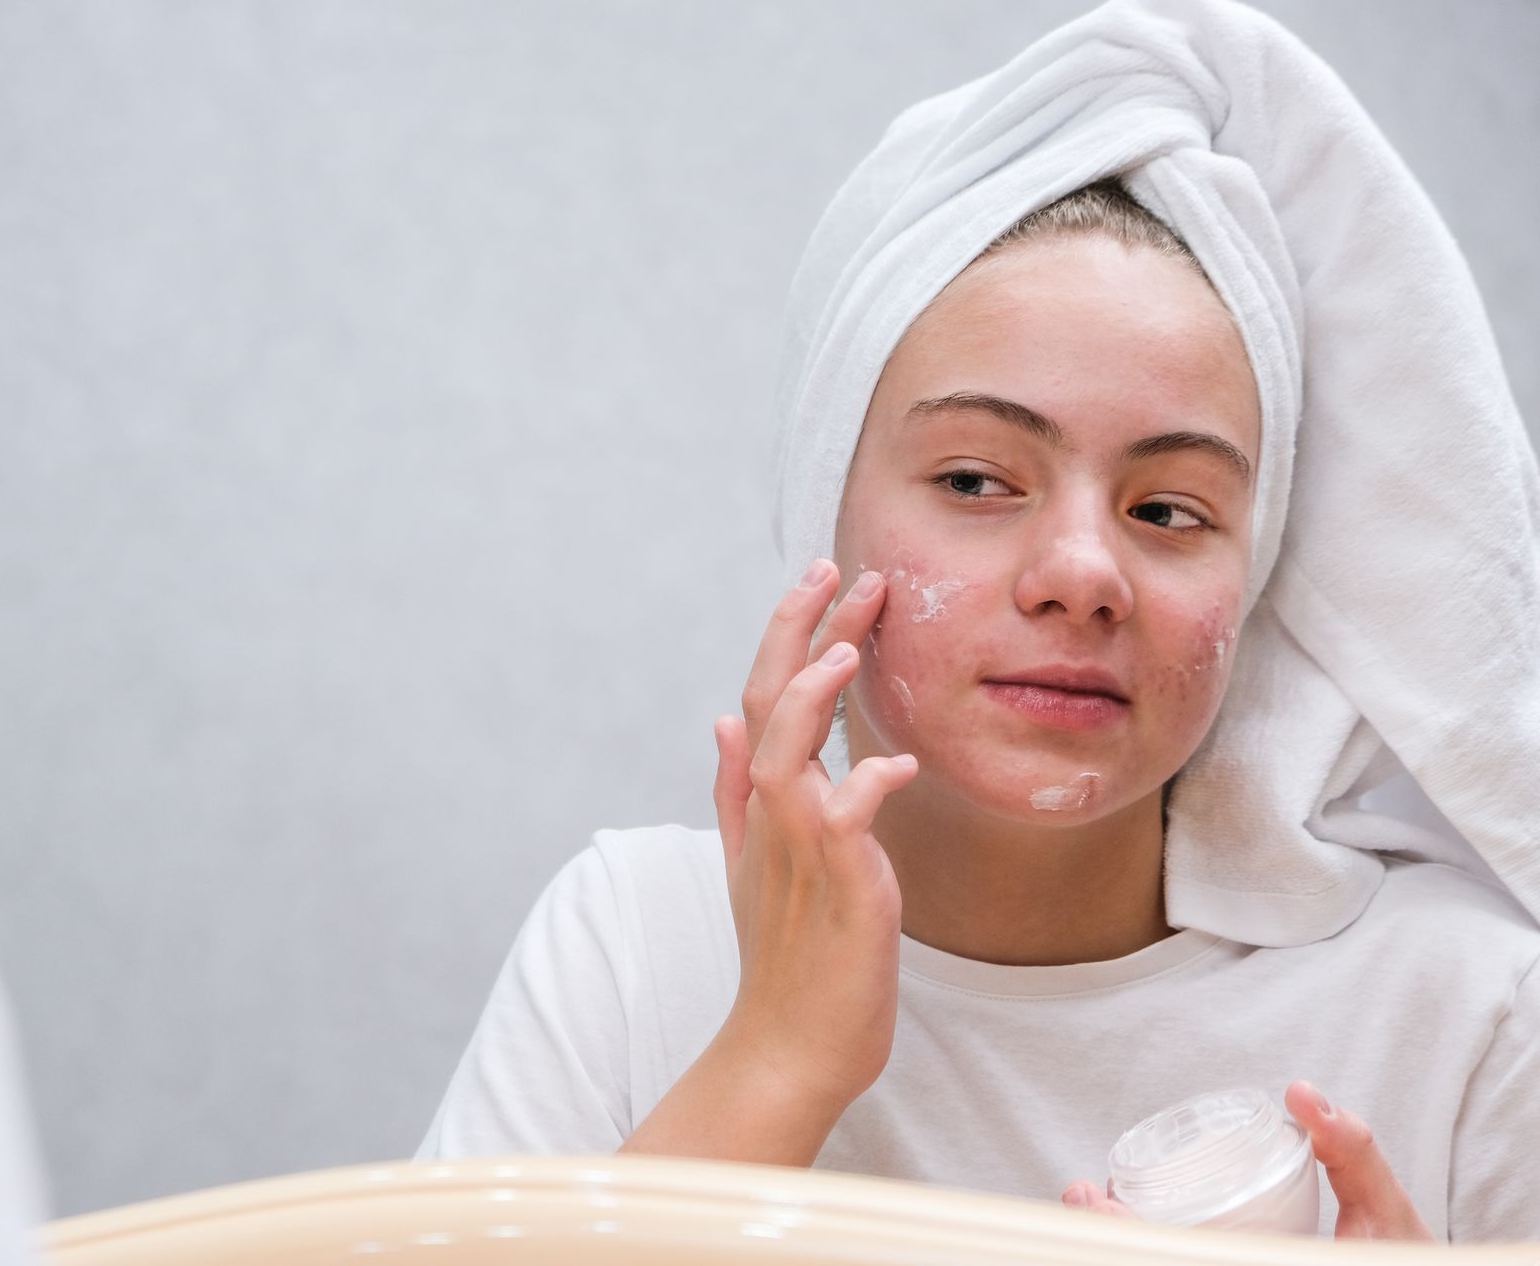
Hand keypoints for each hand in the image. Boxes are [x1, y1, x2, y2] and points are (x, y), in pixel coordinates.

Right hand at [710, 557, 916, 1118]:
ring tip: (847, 646)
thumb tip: (720, 720)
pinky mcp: (839, 889)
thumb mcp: (750, 866)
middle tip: (840, 571)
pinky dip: (866, 789)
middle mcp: (770, 819)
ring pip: (785, 755)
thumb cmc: (786, 960)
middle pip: (767, 706)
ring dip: (810, 698)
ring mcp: (798, 853)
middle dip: (800, 632)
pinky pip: (844, 824)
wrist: (788, 1047)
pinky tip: (899, 764)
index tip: (820, 578)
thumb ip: (734, 791)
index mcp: (758, 806)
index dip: (786, 633)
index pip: (759, 698)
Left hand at [1060, 1081, 1433, 1240]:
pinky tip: (1127, 1229)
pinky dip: (1147, 1251)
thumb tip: (1302, 1095)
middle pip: (1161, 1264)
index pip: (1184, 1257)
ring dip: (1121, 1247)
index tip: (1092, 1198)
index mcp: (1273, 1265)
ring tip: (1089, 1208)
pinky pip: (1181, 1261)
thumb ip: (1352, 1152)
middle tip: (1081, 1197)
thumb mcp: (1390, 1214)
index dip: (1126, 1234)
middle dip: (1110, 1239)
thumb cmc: (1403, 1261)